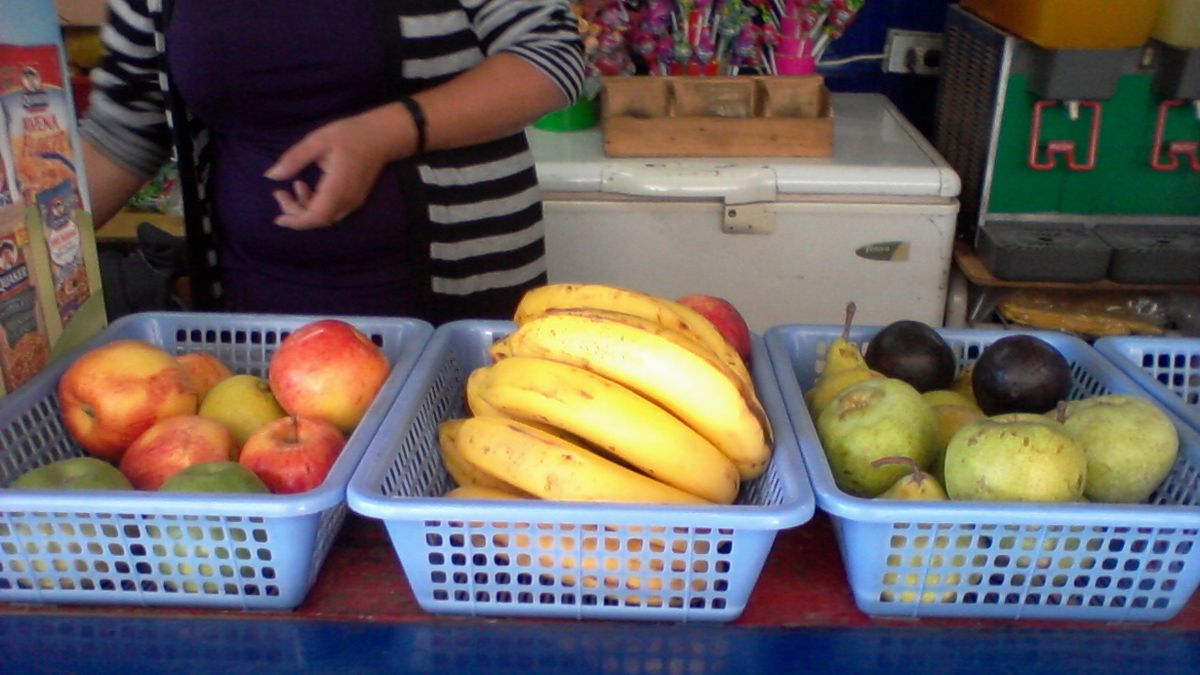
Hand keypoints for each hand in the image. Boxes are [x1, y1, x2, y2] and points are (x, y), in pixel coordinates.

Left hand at [265, 106, 413, 229]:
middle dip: (296, 212)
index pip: (316, 216)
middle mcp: (347, 200)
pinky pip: (332, 210)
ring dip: (306, 208)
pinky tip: (309, 187)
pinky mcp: (354, 198)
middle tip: (279, 193)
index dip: (296, 221)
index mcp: (338, 187)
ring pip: (325, 217)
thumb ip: (294, 159)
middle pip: (318, 220)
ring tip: (296, 185)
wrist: (382, 136)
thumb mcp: (317, 141)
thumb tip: (271, 176)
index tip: (278, 218)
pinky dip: (316, 205)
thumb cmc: (350, 134)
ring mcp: (353, 201)